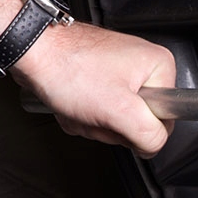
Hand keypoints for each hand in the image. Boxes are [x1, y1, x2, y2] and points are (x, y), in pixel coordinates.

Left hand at [14, 23, 175, 155]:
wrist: (33, 51)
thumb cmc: (68, 66)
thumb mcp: (118, 109)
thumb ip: (148, 134)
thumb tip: (154, 145)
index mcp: (159, 67)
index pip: (165, 120)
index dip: (137, 129)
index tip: (116, 115)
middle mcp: (143, 66)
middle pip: (138, 122)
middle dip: (109, 125)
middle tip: (94, 110)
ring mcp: (119, 72)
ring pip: (115, 120)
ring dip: (92, 121)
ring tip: (80, 103)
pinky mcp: (98, 78)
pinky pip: (98, 112)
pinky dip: (82, 114)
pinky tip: (72, 102)